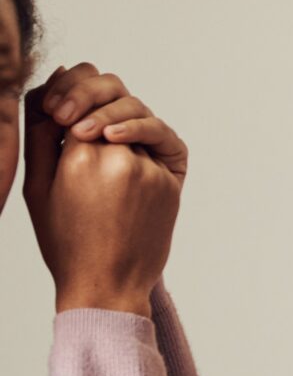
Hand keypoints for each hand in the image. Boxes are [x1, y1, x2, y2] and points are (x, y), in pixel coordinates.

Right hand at [21, 63, 186, 315]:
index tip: (55, 106)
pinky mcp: (171, 180)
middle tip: (72, 108)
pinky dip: (138, 135)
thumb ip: (41, 136)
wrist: (107, 285)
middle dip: (92, 90)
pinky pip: (158, 141)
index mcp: (81, 158)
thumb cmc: (65, 240)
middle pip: (115, 94)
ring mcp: (151, 168)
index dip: (67, 90)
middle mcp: (122, 157)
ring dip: (116, 113)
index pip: (78, 94)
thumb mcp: (37, 188)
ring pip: (139, 114)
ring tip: (92, 131)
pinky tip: (117, 146)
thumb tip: (48, 90)